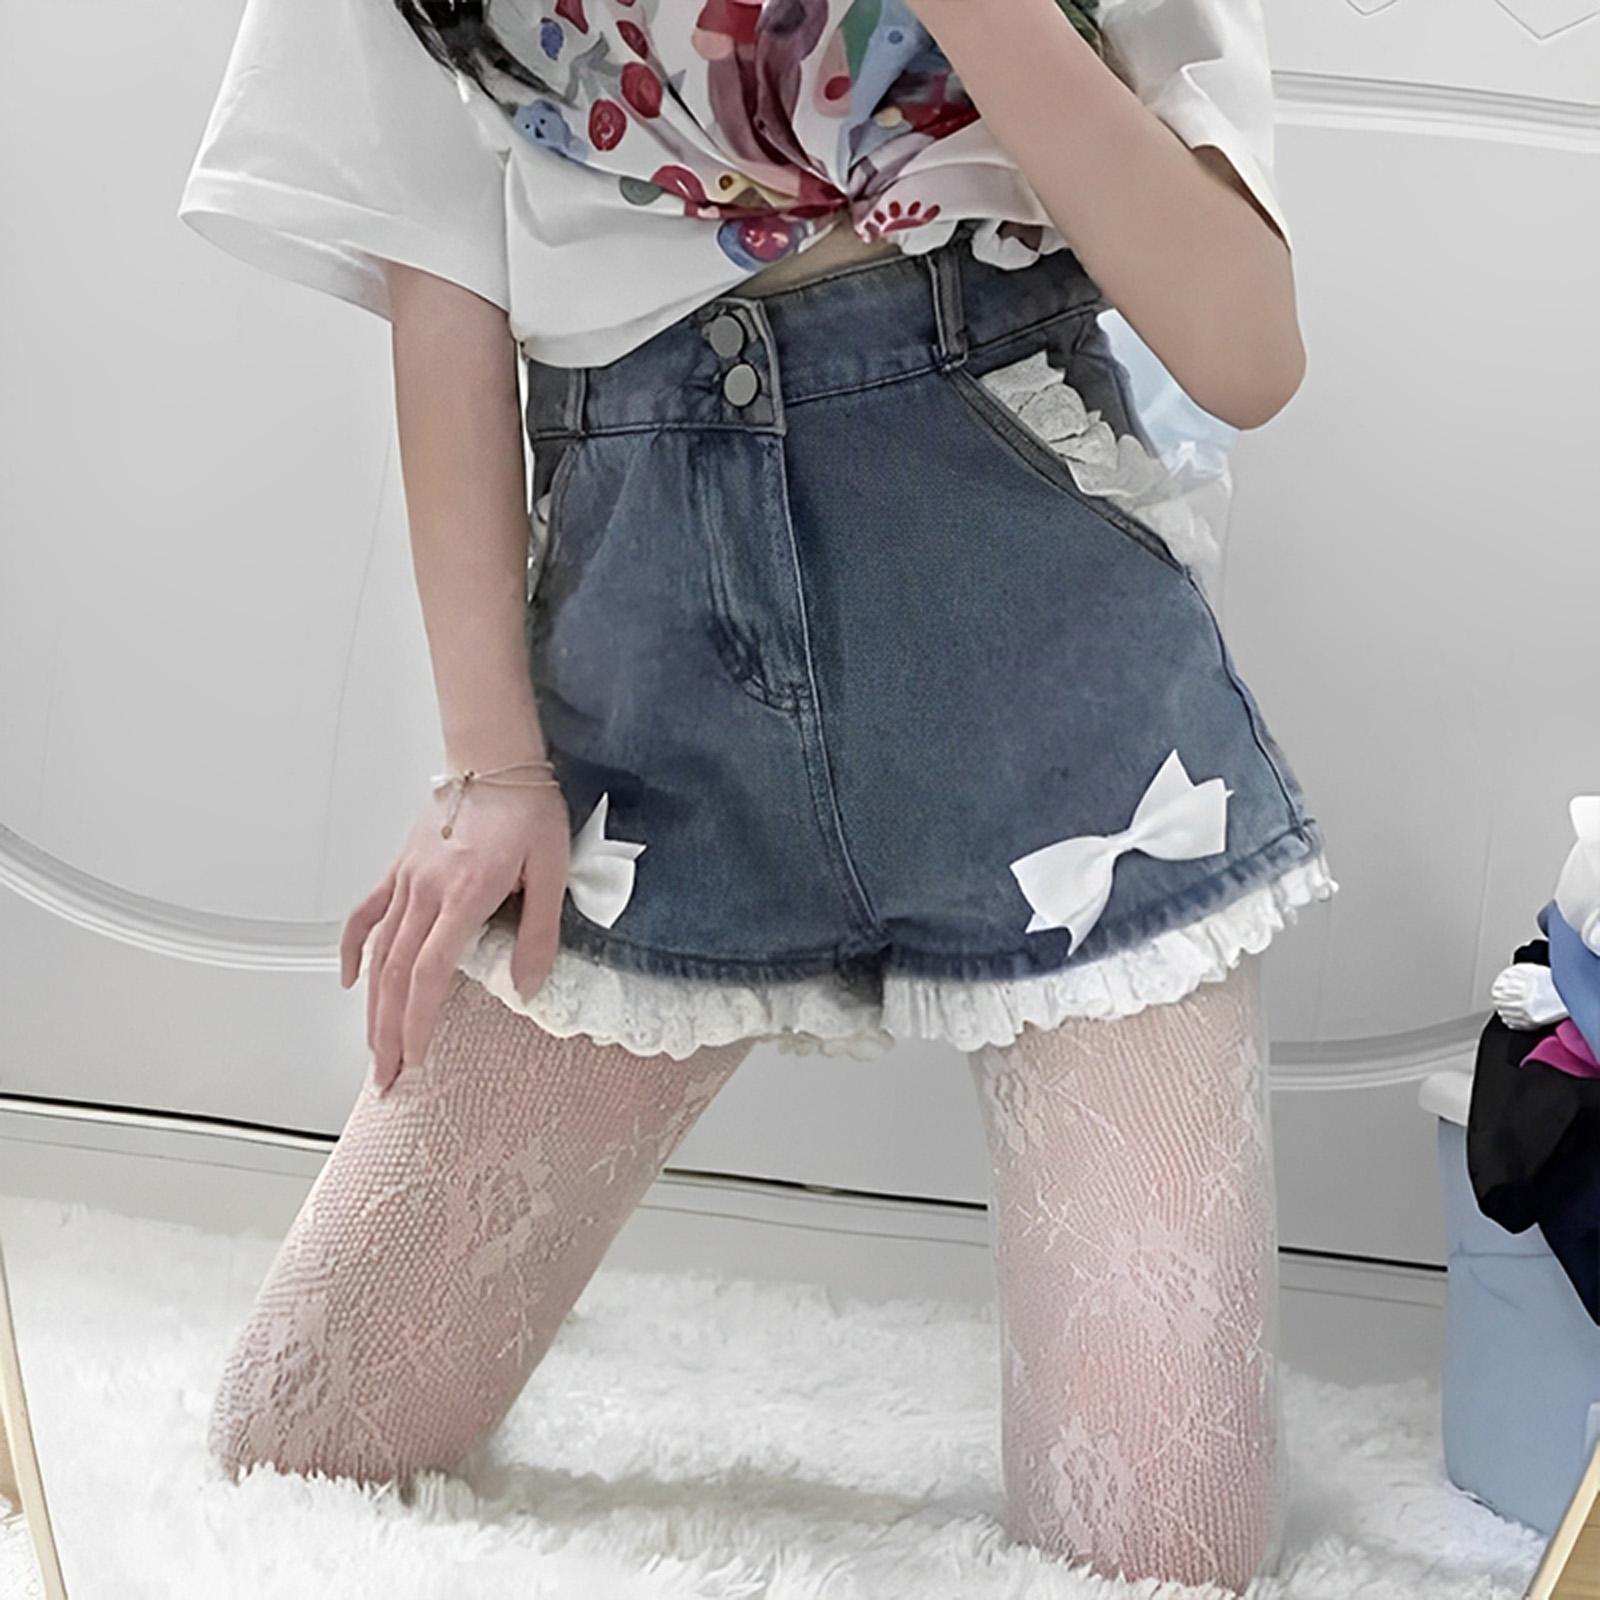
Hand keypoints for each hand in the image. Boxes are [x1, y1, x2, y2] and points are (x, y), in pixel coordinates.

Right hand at [340, 778, 570, 1092]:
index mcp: (464, 894)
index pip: (432, 972)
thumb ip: (540, 932)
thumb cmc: (528, 809)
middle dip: (389, 1031)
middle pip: (397, 974)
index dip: (420, 1020)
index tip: (416, 1059)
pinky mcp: (399, 869)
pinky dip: (353, 950)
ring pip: (378, 953)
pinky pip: (367, 914)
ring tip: (373, 1050)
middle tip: (386, 1078)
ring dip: (372, 1006)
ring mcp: (407, 880)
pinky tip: (350, 982)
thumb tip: (528, 986)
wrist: (497, 760)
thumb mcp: (552, 870)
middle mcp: (426, 891)